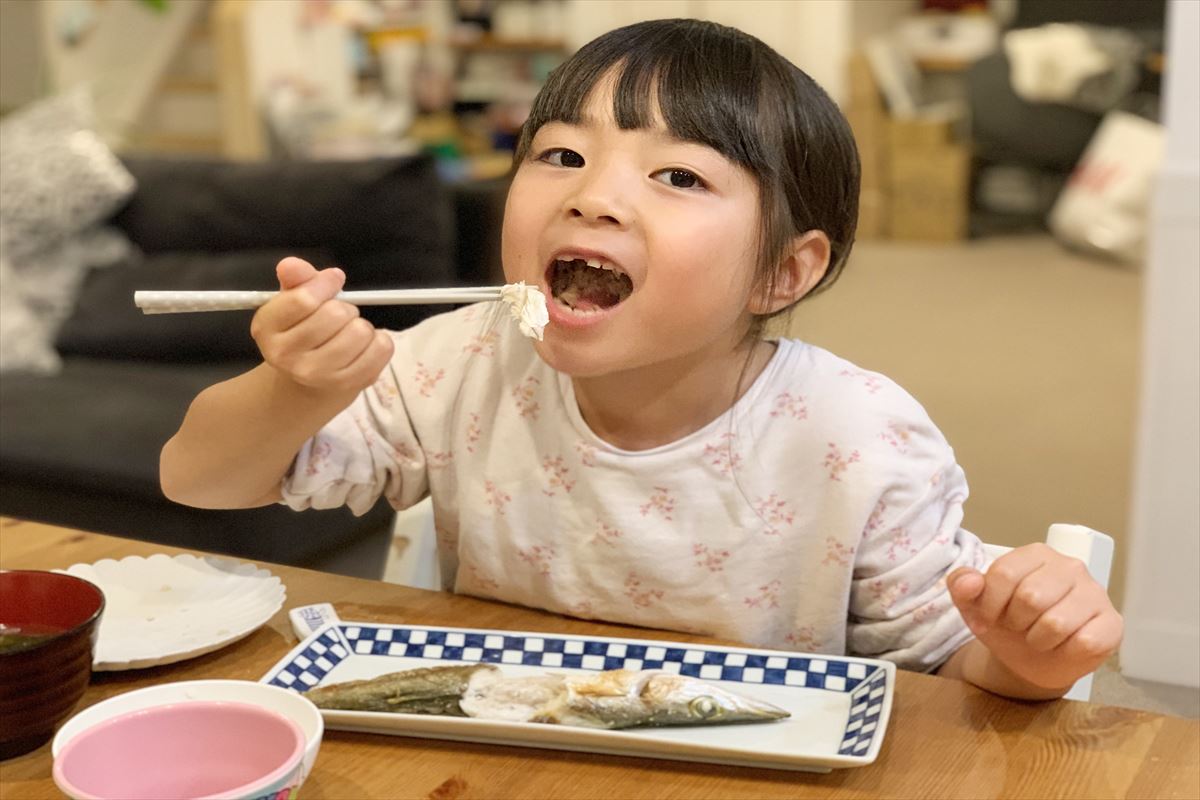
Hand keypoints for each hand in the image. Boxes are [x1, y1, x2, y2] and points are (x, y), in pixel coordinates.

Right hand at [251, 257, 393, 393]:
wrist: (308, 381)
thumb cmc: (303, 330)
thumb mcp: (293, 300)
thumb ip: (296, 278)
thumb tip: (292, 265)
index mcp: (267, 327)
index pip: (303, 300)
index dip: (325, 285)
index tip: (333, 281)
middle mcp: (286, 355)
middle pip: (335, 314)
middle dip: (343, 307)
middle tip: (338, 317)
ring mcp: (317, 374)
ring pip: (360, 331)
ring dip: (361, 325)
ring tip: (350, 332)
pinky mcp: (348, 384)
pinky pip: (381, 349)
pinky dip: (379, 341)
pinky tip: (364, 346)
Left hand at [947, 543, 1122, 691]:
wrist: (1033, 661)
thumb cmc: (1007, 625)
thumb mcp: (975, 606)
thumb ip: (962, 587)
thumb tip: (969, 581)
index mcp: (1036, 554)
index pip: (1004, 573)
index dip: (989, 604)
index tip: (989, 617)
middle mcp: (1070, 566)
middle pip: (1030, 597)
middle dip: (1015, 622)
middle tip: (1019, 627)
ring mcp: (1095, 593)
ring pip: (1056, 623)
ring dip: (1038, 640)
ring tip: (1039, 637)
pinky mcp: (1112, 623)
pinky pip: (1084, 642)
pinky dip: (1065, 652)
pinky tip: (1064, 646)